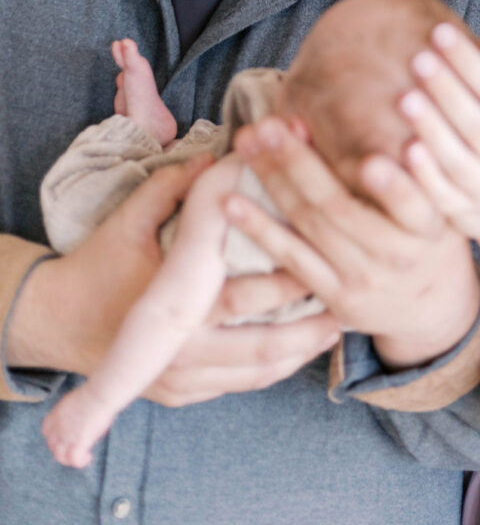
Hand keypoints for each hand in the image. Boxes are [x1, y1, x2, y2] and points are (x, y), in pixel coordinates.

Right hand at [9, 155, 340, 405]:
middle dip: (311, 323)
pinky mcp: (186, 394)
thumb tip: (217, 156)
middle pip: (264, 344)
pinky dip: (277, 366)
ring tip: (342, 322)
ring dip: (304, 349)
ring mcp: (184, 380)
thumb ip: (171, 189)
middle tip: (351, 298)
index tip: (324, 258)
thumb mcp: (127, 223)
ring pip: (260, 371)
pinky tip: (306, 345)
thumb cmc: (95, 266)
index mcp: (173, 310)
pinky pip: (243, 384)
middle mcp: (182, 353)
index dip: (287, 280)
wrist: (57, 325)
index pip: (242, 297)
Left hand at [230, 118, 479, 368]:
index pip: (411, 203)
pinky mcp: (335, 296)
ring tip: (247, 143)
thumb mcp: (440, 199)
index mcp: (428, 225)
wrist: (432, 304)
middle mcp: (396, 254)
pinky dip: (260, 228)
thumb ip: (415, 166)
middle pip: (339, 204)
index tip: (372, 161)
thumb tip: (381, 100)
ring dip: (272, 179)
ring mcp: (362, 278)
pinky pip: (291, 258)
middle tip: (268, 124)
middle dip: (298, 160)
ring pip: (309, 224)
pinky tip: (232, 202)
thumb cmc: (428, 232)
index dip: (393, 186)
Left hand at [398, 24, 479, 250]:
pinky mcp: (462, 214)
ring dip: (432, 130)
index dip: (471, 63)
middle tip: (418, 58)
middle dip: (448, 90)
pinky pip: (443, 196)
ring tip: (404, 98)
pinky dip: (425, 175)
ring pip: (459, 162)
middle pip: (479, 126)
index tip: (440, 31)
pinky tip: (404, 148)